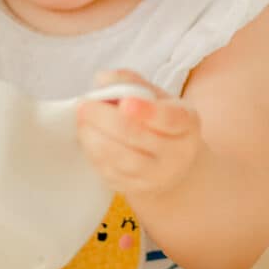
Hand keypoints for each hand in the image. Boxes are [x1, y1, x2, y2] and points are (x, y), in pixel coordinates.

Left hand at [77, 69, 201, 197]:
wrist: (169, 162)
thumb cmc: (157, 120)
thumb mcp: (154, 96)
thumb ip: (129, 81)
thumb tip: (103, 80)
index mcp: (186, 122)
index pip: (169, 118)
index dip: (147, 111)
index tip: (125, 102)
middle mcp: (178, 153)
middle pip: (136, 136)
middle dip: (104, 118)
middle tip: (83, 104)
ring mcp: (158, 175)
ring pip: (121, 158)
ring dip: (94, 137)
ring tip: (81, 121)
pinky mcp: (137, 189)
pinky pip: (111, 172)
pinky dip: (94, 154)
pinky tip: (87, 138)